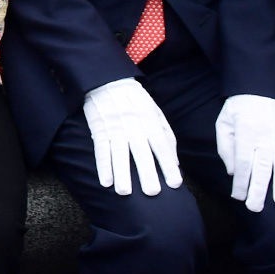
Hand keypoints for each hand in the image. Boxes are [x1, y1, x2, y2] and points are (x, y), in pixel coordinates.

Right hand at [83, 78, 181, 195]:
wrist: (108, 81)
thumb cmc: (136, 100)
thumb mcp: (156, 113)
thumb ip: (166, 137)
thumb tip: (175, 163)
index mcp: (150, 122)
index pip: (161, 146)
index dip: (168, 165)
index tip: (175, 183)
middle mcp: (134, 126)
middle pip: (141, 152)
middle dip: (147, 173)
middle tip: (152, 192)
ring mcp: (115, 128)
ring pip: (119, 153)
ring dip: (121, 173)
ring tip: (124, 192)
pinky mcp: (99, 129)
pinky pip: (101, 150)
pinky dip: (103, 166)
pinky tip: (105, 182)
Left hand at [215, 94, 274, 211]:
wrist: (261, 88)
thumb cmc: (238, 108)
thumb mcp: (223, 123)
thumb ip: (226, 147)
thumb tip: (233, 172)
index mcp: (245, 133)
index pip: (243, 163)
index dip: (241, 182)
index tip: (238, 196)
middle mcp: (265, 137)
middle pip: (262, 168)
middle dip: (259, 190)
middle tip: (255, 208)